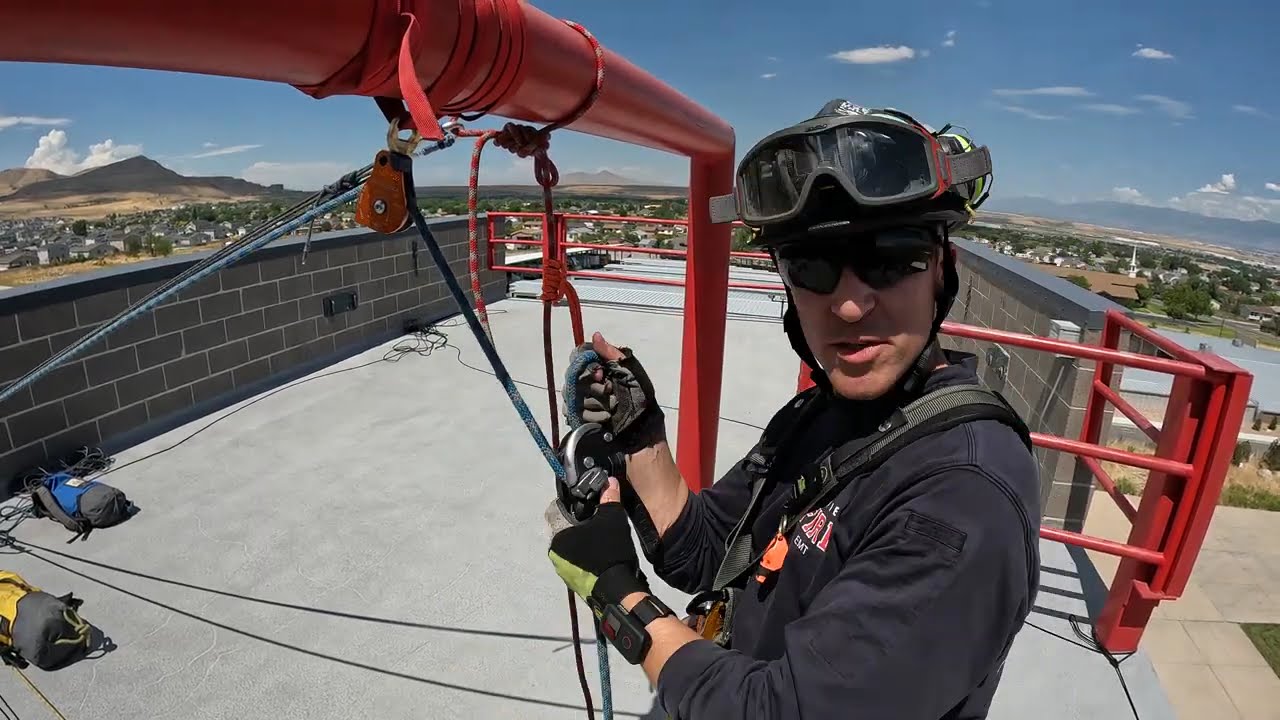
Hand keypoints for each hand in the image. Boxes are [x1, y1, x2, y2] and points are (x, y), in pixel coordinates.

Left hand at [546, 478, 648, 613]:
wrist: (617, 589)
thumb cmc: (610, 551)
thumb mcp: (613, 518)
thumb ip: (610, 498)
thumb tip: (610, 482)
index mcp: (558, 534)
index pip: (555, 508)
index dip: (569, 502)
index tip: (583, 502)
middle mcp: (554, 552)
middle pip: (561, 528)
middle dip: (575, 522)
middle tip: (593, 519)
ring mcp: (562, 569)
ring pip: (568, 546)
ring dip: (579, 541)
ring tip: (599, 537)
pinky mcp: (573, 582)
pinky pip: (575, 562)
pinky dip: (584, 556)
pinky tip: (600, 554)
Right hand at [566, 332, 664, 450]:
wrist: (641, 438)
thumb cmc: (642, 405)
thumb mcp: (633, 375)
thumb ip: (613, 355)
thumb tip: (595, 335)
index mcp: (603, 369)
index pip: (579, 356)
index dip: (587, 364)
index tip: (602, 374)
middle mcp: (589, 383)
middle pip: (573, 375)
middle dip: (594, 387)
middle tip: (611, 395)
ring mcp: (582, 401)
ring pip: (571, 394)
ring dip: (594, 403)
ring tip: (612, 411)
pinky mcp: (579, 418)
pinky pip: (572, 412)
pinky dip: (591, 416)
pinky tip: (605, 420)